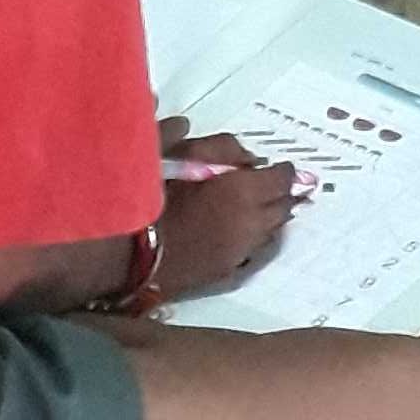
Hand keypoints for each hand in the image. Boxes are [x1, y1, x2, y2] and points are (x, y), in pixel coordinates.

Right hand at [153, 127, 298, 296]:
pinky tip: (246, 232)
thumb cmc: (156, 193)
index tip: (283, 166)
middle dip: (283, 194)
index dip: (285, 171)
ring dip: (272, 217)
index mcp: (244, 191)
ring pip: (272, 232)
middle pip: (283, 207)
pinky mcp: (227, 272)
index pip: (282, 179)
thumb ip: (225, 148)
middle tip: (278, 185)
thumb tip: (248, 159)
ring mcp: (241, 251)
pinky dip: (257, 239)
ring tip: (263, 206)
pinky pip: (255, 252)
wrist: (134, 248)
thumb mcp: (187, 152)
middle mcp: (251, 224)